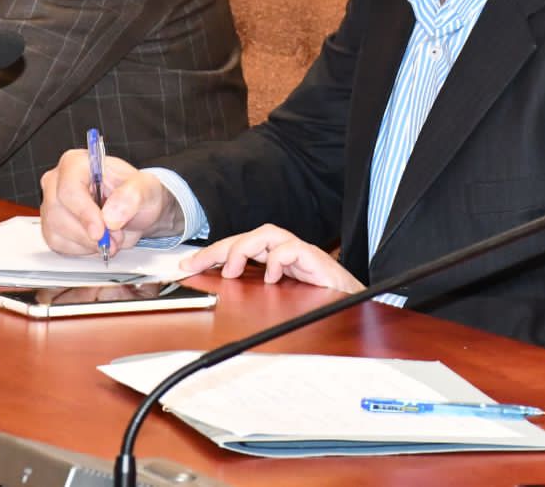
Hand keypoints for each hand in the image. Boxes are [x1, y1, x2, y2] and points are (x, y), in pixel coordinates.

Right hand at [38, 148, 181, 255]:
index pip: (69, 189)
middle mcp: (58, 181)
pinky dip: (81, 249)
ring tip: (111, 239)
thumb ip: (133, 195)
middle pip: (58, 213)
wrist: (137, 211)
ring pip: (56, 232)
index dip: (84, 213)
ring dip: (87, 243)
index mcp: (77, 163)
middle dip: (89, 233)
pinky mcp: (51, 226)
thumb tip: (111, 215)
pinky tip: (97, 242)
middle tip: (114, 238)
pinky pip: (57, 244)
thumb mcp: (146, 188)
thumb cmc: (138, 194)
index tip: (101, 231)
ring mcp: (52, 204)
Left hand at [184, 224, 363, 292]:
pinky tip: (271, 277)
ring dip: (244, 248)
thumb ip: (256, 298)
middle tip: (197, 263)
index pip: (240, 248)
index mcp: (276, 262)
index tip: (189, 266)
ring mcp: (301, 254)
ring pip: (267, 234)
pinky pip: (292, 248)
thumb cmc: (320, 307)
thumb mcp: (278, 305)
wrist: (355, 310)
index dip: (213, 254)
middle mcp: (287, 253)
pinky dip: (277, 259)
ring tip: (232, 269)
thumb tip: (224, 298)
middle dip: (219, 248)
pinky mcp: (316, 260)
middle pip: (249, 236)